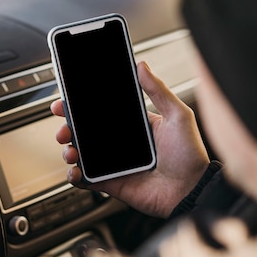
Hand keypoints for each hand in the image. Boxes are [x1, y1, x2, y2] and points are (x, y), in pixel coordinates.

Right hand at [50, 61, 209, 217]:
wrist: (192, 190)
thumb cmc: (190, 155)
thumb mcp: (178, 115)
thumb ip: (158, 90)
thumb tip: (143, 65)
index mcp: (133, 126)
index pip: (101, 113)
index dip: (80, 108)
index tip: (66, 102)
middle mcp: (120, 144)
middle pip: (85, 134)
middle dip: (68, 129)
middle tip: (64, 129)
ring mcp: (114, 164)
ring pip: (81, 155)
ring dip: (69, 151)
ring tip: (71, 151)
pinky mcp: (111, 183)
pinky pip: (86, 180)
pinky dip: (75, 176)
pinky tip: (75, 171)